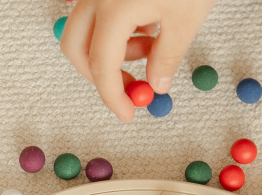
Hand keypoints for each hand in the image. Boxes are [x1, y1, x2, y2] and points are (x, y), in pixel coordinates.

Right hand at [61, 0, 216, 122]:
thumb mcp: (185, 20)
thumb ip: (167, 58)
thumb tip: (155, 86)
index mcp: (114, 8)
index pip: (101, 67)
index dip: (113, 97)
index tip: (128, 116)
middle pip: (76, 48)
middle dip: (101, 76)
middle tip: (133, 89)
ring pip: (84, 30)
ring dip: (111, 52)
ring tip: (152, 48)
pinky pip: (95, 12)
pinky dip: (114, 30)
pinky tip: (145, 26)